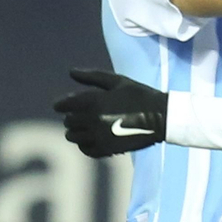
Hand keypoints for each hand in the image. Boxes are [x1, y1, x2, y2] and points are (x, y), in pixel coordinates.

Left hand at [53, 69, 168, 156]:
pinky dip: (85, 144)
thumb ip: (92, 76)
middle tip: (80, 115)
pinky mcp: (107, 149)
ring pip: (73, 137)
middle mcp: (93, 119)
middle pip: (68, 122)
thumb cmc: (138, 95)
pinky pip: (86, 149)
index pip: (63, 105)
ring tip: (86, 127)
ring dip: (76, 131)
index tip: (61, 105)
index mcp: (93, 101)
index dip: (60, 105)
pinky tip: (92, 138)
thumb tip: (71, 72)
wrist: (161, 117)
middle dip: (71, 117)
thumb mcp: (116, 81)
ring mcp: (99, 136)